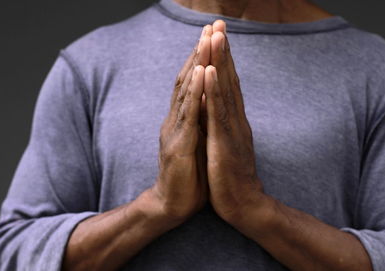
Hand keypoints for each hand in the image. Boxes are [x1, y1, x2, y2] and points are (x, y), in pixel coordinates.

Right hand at [149, 25, 212, 223]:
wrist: (172, 204)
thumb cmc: (187, 174)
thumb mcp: (195, 141)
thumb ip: (197, 120)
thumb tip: (207, 101)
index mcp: (182, 118)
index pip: (192, 82)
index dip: (202, 58)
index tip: (213, 35)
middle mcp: (176, 118)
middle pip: (188, 79)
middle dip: (200, 51)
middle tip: (210, 25)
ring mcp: (175, 130)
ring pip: (187, 90)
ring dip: (198, 63)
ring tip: (207, 39)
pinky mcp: (179, 145)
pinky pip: (188, 114)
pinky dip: (195, 91)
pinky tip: (202, 72)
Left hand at [204, 21, 266, 225]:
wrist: (244, 204)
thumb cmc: (233, 177)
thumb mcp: (228, 145)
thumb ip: (224, 126)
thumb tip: (216, 109)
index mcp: (234, 120)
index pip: (229, 83)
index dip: (224, 59)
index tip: (218, 36)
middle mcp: (236, 119)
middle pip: (229, 79)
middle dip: (223, 50)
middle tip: (220, 23)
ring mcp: (232, 129)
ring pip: (225, 89)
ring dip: (220, 61)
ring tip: (216, 36)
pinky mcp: (225, 142)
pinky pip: (218, 112)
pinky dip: (214, 90)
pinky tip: (210, 72)